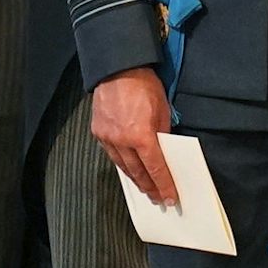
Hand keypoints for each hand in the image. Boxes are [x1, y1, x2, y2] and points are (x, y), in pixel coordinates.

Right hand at [92, 67, 177, 206]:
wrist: (118, 69)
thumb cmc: (144, 86)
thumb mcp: (163, 110)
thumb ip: (163, 134)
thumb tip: (163, 150)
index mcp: (141, 136)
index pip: (156, 168)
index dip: (164, 184)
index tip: (169, 196)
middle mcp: (122, 141)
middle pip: (137, 172)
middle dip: (149, 186)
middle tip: (157, 197)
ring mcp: (107, 137)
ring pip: (122, 166)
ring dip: (134, 178)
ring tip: (144, 187)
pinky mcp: (98, 132)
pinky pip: (111, 154)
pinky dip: (121, 163)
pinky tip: (128, 168)